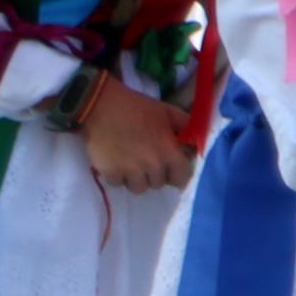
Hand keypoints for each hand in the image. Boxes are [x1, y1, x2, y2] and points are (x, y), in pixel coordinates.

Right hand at [78, 77, 196, 192]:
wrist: (100, 106)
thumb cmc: (137, 108)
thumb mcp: (167, 111)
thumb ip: (185, 126)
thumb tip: (194, 142)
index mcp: (169, 152)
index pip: (182, 178)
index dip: (178, 174)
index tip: (172, 168)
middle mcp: (152, 166)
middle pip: (159, 183)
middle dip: (156, 174)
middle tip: (147, 159)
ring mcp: (130, 172)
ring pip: (139, 188)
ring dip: (137, 178)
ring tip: (131, 162)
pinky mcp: (110, 173)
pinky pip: (119, 184)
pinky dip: (118, 176)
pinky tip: (116, 161)